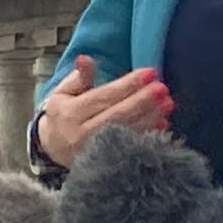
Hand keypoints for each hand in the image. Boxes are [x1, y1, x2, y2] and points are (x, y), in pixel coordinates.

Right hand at [38, 56, 174, 167]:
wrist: (54, 149)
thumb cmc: (64, 114)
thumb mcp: (64, 93)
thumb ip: (79, 77)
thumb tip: (85, 58)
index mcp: (70, 114)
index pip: (103, 96)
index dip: (128, 84)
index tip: (150, 72)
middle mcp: (81, 134)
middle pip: (117, 116)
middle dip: (142, 101)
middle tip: (162, 88)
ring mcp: (94, 152)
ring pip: (127, 133)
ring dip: (150, 118)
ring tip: (168, 103)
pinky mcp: (106, 163)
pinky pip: (131, 149)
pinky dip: (148, 137)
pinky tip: (162, 124)